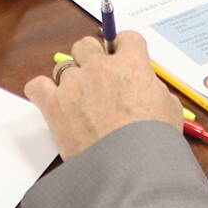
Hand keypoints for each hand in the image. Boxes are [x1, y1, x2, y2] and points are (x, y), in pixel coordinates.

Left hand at [25, 32, 181, 160]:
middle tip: (99, 80)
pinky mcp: (53, 105)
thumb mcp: (170, 109)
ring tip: (79, 101)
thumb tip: (146, 86)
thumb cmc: (155, 142)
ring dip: (69, 79)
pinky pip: (37, 85)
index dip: (124, 47)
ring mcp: (74, 84)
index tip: (122, 56)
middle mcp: (99, 68)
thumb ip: (155, 89)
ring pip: (62, 66)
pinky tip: (52, 103)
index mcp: (131, 65)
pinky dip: (42, 92)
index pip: (126, 38)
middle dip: (92, 58)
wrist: (132, 168)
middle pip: (87, 45)